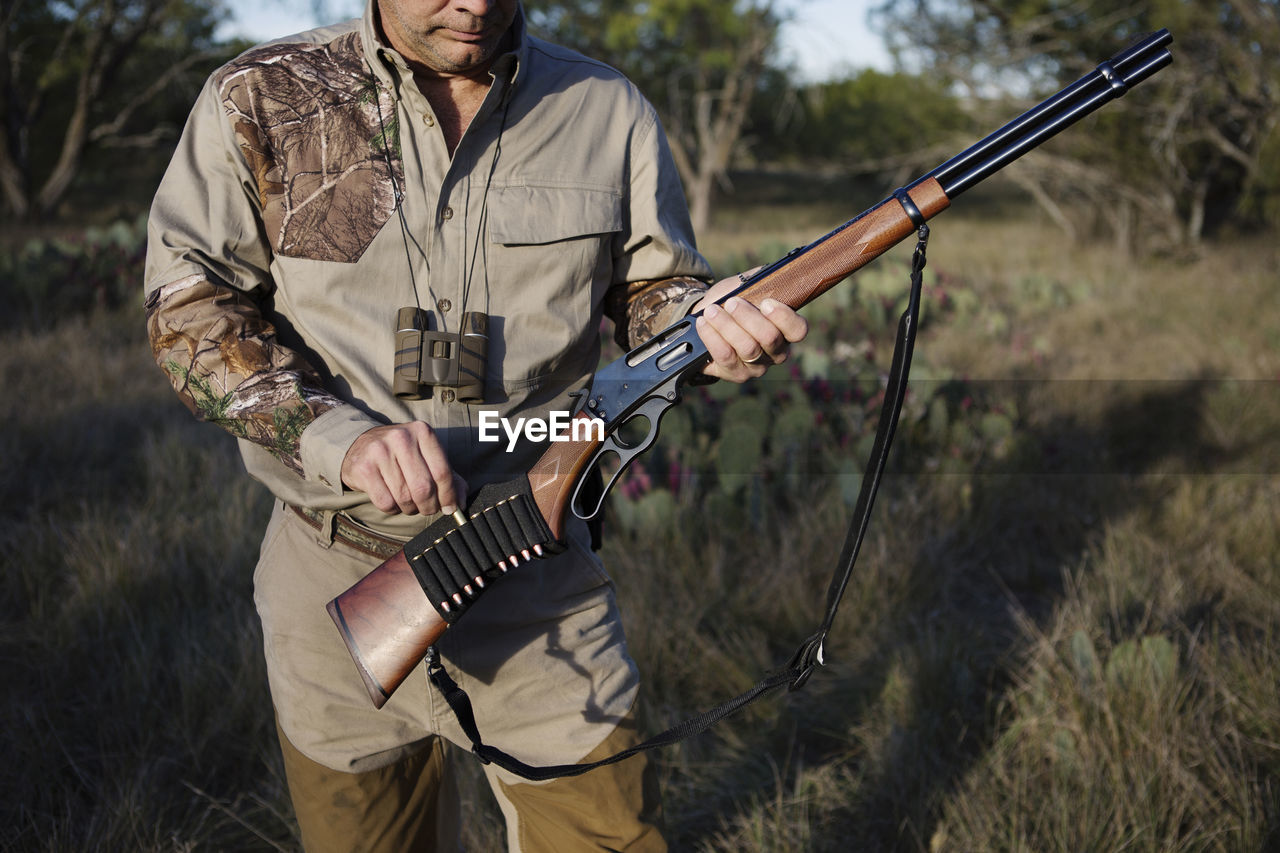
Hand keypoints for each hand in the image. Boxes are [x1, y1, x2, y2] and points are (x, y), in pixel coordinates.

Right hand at [340, 422, 466, 515]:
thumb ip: (448, 476)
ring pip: (405, 497)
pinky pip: (385, 502)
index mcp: (423, 432)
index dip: (449, 495)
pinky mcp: (363, 468)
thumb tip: (461, 502)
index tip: (451, 508)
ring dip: (410, 508)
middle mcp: (401, 438)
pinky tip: (392, 500)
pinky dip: (392, 509)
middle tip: (428, 509)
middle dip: (429, 506)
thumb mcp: (426, 456)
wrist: (360, 445)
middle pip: (424, 487)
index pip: (442, 471)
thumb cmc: (401, 454)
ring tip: (408, 503)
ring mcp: (380, 451)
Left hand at [693, 273, 808, 382]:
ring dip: (727, 326)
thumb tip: (770, 274)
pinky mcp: (735, 374)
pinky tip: (703, 324)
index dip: (784, 317)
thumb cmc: (731, 302)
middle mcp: (776, 352)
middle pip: (770, 338)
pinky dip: (712, 337)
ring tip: (711, 311)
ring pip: (747, 348)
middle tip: (732, 302)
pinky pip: (725, 357)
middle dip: (748, 317)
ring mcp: (757, 367)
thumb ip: (760, 281)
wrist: (706, 318)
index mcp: (786, 330)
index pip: (798, 330)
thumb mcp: (747, 286)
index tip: (765, 302)